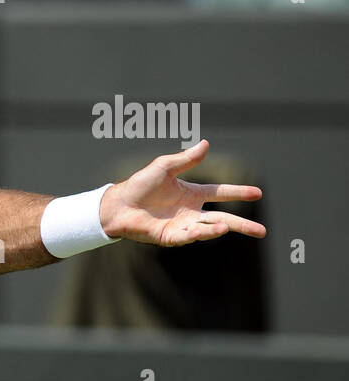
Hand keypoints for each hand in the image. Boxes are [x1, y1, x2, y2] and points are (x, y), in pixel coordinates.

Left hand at [99, 141, 265, 245]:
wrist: (118, 204)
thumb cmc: (140, 185)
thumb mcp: (164, 167)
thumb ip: (186, 159)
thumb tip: (206, 144)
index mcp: (192, 193)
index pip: (220, 192)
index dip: (238, 192)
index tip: (258, 193)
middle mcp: (191, 211)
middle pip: (222, 218)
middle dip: (242, 224)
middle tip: (262, 231)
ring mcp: (182, 225)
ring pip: (207, 229)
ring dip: (219, 228)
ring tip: (229, 226)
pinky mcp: (170, 237)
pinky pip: (187, 237)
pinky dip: (198, 235)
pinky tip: (207, 231)